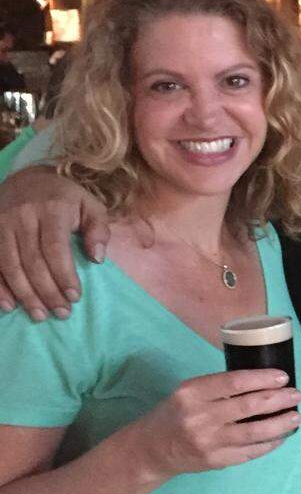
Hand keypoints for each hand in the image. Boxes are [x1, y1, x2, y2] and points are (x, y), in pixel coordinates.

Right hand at [0, 167, 109, 319]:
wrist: (27, 178)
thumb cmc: (66, 198)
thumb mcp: (90, 205)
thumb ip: (99, 229)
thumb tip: (97, 258)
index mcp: (52, 209)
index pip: (55, 247)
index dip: (63, 275)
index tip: (74, 297)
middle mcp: (22, 217)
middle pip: (32, 261)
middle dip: (47, 291)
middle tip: (61, 313)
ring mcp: (1, 225)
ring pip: (10, 266)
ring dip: (25, 294)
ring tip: (40, 315)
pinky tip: (9, 305)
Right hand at [128, 370, 300, 479]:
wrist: (151, 450)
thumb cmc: (175, 413)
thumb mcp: (189, 391)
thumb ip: (219, 386)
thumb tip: (264, 381)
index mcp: (192, 393)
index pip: (235, 382)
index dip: (263, 378)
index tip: (283, 377)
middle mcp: (200, 417)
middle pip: (248, 406)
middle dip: (278, 399)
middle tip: (296, 395)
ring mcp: (208, 442)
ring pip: (254, 432)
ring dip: (280, 423)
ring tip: (296, 416)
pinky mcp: (215, 461)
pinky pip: (250, 452)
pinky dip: (269, 443)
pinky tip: (282, 435)